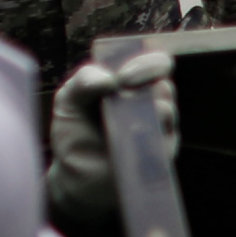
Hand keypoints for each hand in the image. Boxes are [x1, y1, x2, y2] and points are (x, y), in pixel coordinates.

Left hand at [47, 46, 176, 234]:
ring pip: (167, 105)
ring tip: (130, 110)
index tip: (121, 75)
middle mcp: (146, 100)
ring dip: (150, 101)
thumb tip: (110, 78)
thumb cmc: (74, 133)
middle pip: (162, 75)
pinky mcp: (160, 151)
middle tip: (126, 83)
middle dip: (148, 71)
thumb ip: (84, 80)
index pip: (146, 59)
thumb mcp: (69, 100)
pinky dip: (153, 131)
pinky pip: (165, 137)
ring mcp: (156, 126)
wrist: (75, 177)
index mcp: (128, 81)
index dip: (140, 59)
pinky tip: (139, 130)